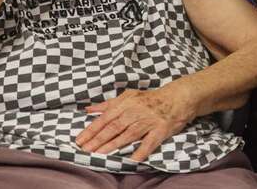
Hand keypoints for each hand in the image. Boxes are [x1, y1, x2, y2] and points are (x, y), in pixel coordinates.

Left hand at [75, 87, 195, 161]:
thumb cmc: (150, 98)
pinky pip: (149, 142)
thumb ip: (108, 104)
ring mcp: (148, 121)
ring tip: (99, 155)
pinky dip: (141, 151)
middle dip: (98, 140)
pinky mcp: (160, 129)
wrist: (177, 97)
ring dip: (113, 145)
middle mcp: (135, 111)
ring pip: (127, 135)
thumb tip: (88, 110)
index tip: (79, 140)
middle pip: (113, 127)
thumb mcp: (128, 96)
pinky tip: (132, 160)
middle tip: (85, 150)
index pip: (105, 118)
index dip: (91, 130)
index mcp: (126, 103)